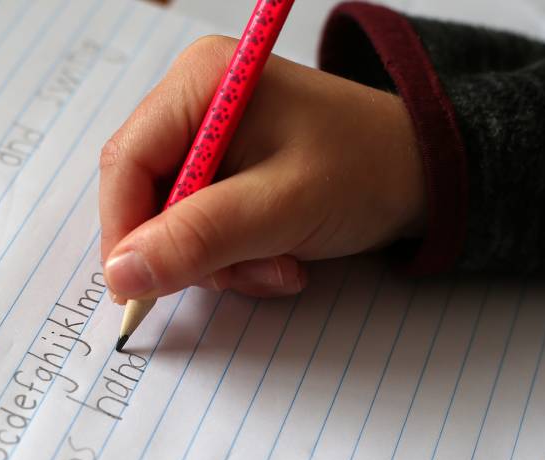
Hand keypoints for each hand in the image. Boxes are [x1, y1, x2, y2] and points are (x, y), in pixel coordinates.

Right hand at [100, 35, 424, 302]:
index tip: (137, 290)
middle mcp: (194, 101)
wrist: (424, 174)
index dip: (124, 232)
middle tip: (233, 277)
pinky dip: (231, 254)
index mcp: (198, 83)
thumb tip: (120, 274)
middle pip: (145, 192)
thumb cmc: (363, 173)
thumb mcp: (279, 209)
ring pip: (171, 218)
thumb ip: (197, 239)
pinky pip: (199, 223)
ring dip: (216, 260)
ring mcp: (208, 134)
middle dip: (185, 248)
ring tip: (275, 267)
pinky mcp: (225, 165)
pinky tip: (277, 258)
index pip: (126, 163)